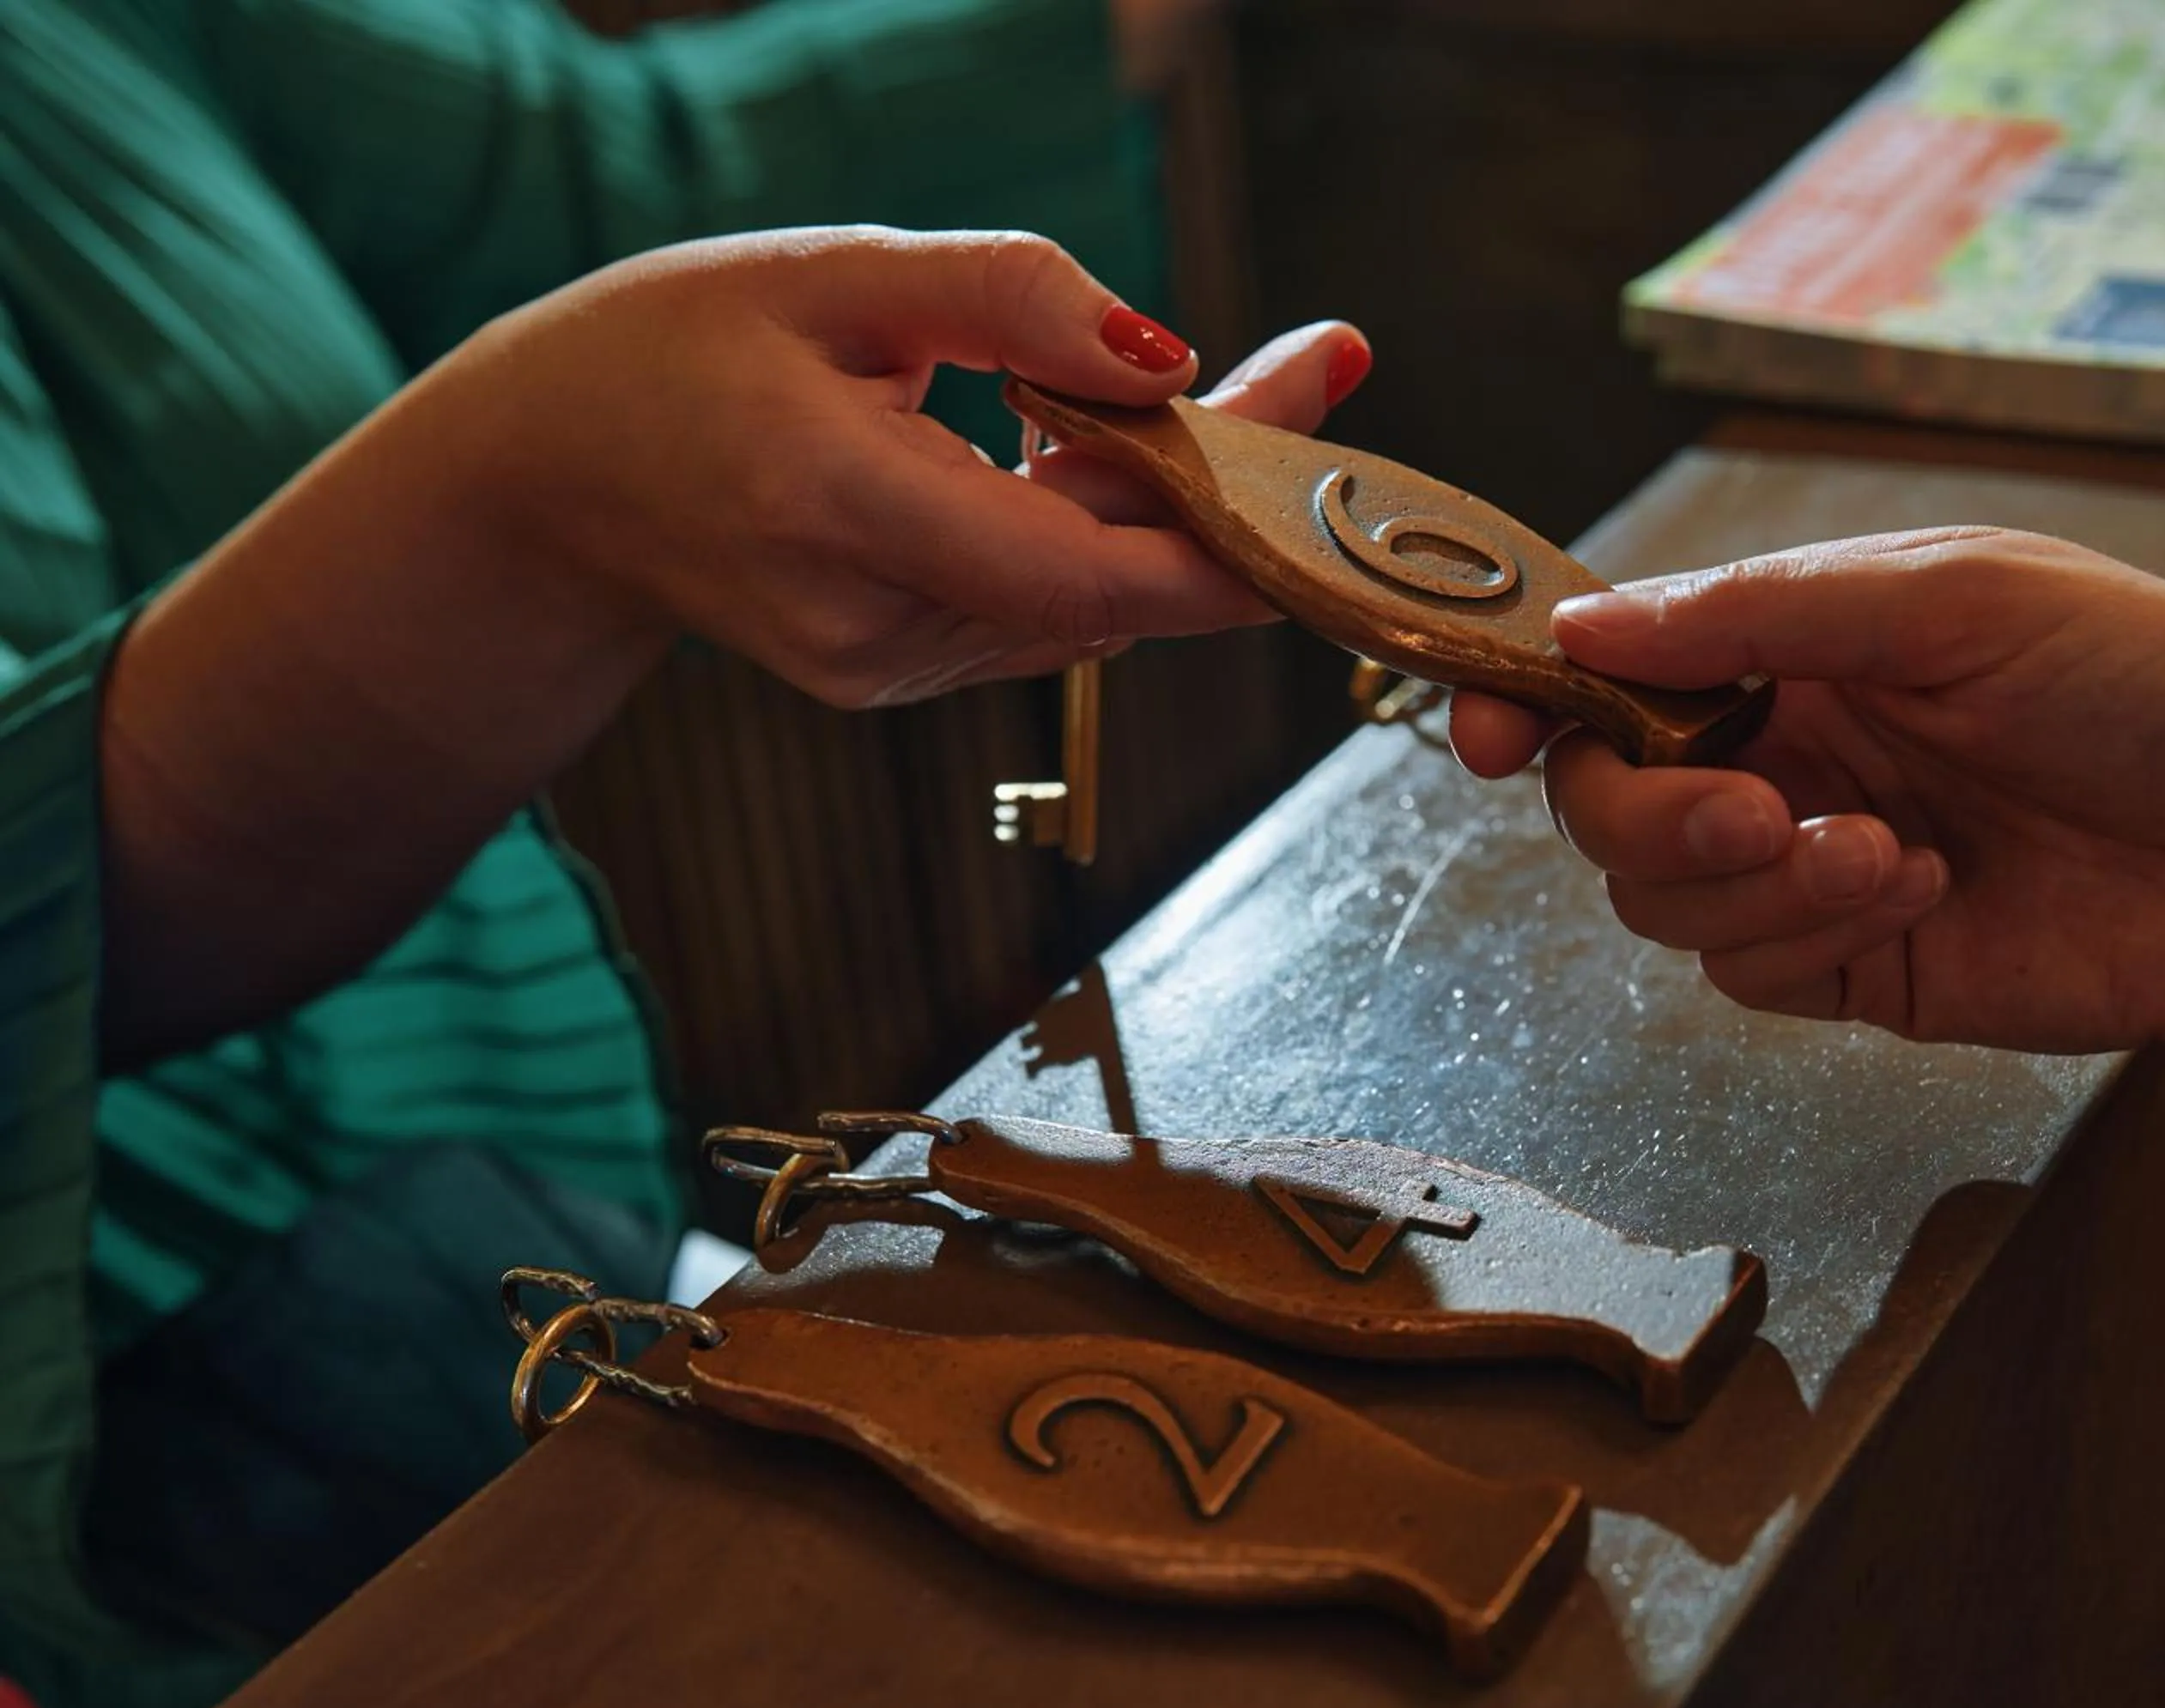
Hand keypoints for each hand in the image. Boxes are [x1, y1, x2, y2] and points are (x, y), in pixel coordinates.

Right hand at [426, 225, 1363, 707]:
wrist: (542, 485)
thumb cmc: (665, 353)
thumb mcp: (831, 273)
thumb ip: (1009, 300)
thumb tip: (1171, 359)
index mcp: (838, 509)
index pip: (1083, 572)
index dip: (1224, 526)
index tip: (1317, 429)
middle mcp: (873, 625)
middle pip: (1114, 586)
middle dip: (1232, 484)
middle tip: (1313, 364)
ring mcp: (887, 669)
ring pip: (1089, 602)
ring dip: (1168, 506)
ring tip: (1221, 392)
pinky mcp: (899, 673)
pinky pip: (1042, 606)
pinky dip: (1094, 529)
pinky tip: (1090, 447)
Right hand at [1450, 528, 2164, 1053]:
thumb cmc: (2150, 685)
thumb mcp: (1955, 600)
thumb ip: (1758, 613)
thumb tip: (1584, 626)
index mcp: (1791, 643)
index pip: (1607, 668)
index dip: (1524, 695)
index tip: (1483, 730)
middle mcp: (1780, 751)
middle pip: (1600, 798)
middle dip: (1646, 811)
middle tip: (1751, 811)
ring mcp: (1806, 866)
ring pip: (1657, 896)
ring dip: (1750, 881)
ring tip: (1886, 853)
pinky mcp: (1852, 968)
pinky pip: (1742, 969)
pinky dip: (1807, 932)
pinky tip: (1922, 891)